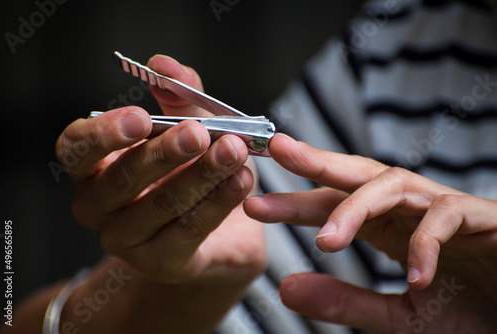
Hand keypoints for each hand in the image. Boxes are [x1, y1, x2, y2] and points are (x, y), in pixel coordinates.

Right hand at [56, 55, 265, 284]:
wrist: (218, 229)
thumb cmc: (190, 170)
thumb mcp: (187, 126)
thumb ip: (177, 95)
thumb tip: (163, 63)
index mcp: (93, 168)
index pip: (76, 148)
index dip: (103, 134)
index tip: (140, 118)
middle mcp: (99, 207)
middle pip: (122, 179)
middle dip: (165, 153)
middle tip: (199, 132)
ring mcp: (126, 240)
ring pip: (161, 205)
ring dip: (201, 175)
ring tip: (235, 151)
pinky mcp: (161, 262)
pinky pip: (189, 230)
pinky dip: (218, 202)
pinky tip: (242, 181)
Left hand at [244, 133, 496, 332]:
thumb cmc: (469, 313)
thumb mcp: (397, 318)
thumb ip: (345, 302)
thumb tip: (286, 287)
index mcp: (386, 228)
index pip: (333, 206)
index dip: (294, 204)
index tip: (254, 205)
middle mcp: (408, 210)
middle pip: (357, 174)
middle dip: (317, 161)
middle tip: (277, 148)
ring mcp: (443, 208)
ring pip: (392, 184)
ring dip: (356, 208)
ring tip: (326, 239)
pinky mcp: (479, 217)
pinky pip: (444, 217)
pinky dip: (426, 245)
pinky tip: (416, 277)